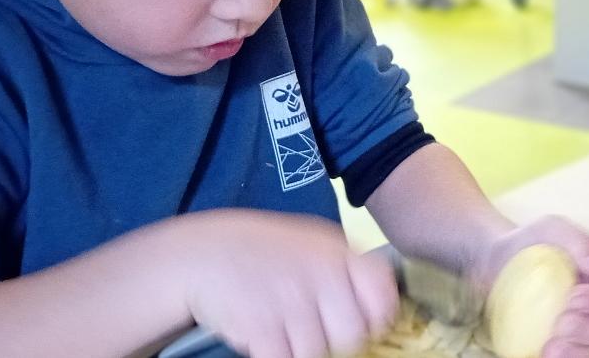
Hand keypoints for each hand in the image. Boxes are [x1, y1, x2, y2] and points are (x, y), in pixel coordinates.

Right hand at [169, 209, 397, 357]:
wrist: (204, 253)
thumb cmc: (266, 250)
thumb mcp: (314, 242)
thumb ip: (349, 269)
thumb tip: (384, 307)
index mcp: (338, 254)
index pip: (382, 297)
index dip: (379, 317)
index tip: (369, 322)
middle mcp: (320, 277)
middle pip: (354, 335)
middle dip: (340, 340)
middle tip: (321, 329)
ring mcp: (291, 304)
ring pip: (319, 353)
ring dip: (305, 350)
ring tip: (289, 329)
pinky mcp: (261, 330)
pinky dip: (279, 355)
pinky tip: (270, 338)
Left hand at [472, 216, 588, 357]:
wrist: (498, 259)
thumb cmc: (530, 240)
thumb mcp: (553, 228)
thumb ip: (578, 242)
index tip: (573, 300)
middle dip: (586, 331)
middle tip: (560, 330)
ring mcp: (582, 322)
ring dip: (578, 352)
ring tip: (551, 352)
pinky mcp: (564, 338)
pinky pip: (574, 353)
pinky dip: (567, 357)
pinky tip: (545, 356)